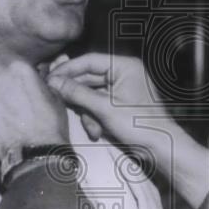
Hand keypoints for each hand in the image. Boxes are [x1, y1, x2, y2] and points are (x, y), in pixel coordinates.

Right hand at [47, 54, 208, 208]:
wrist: (160, 148)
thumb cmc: (138, 124)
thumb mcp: (104, 108)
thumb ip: (77, 93)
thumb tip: (53, 81)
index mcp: (124, 66)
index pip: (89, 60)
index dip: (67, 69)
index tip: (48, 77)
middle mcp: (122, 73)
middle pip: (88, 78)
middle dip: (77, 96)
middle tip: (55, 99)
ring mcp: (120, 90)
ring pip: (90, 95)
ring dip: (87, 113)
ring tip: (92, 128)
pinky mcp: (118, 105)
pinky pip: (97, 105)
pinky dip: (94, 119)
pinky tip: (97, 132)